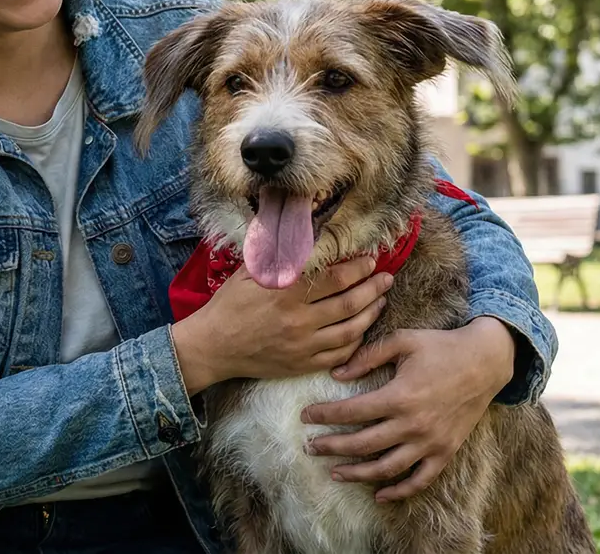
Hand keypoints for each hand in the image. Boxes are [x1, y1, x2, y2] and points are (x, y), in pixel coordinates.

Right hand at [172, 258, 393, 394]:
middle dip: (373, 289)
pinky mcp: (302, 365)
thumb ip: (276, 256)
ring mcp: (302, 345)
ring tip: (381, 301)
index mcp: (286, 293)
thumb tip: (299, 234)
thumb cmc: (230, 305)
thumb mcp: (249, 273)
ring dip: (371, 314)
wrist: (213, 347)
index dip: (357, 269)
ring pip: (350, 330)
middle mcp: (298, 319)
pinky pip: (339, 354)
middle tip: (386, 278)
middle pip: (349, 303)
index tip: (369, 261)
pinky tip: (362, 329)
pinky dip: (356, 342)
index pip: (334, 278)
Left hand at [299, 316, 516, 500]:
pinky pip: (420, 479)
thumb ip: (368, 356)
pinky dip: (399, 491)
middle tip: (311, 447)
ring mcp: (430, 442)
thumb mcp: (403, 340)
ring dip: (357, 474)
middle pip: (363, 444)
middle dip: (332, 447)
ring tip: (335, 473)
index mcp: (399, 396)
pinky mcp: (445, 452)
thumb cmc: (441, 346)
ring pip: (387, 468)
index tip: (305, 416)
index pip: (351, 412)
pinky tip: (378, 494)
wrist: (485, 361)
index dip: (324, 415)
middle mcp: (413, 424)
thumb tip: (336, 373)